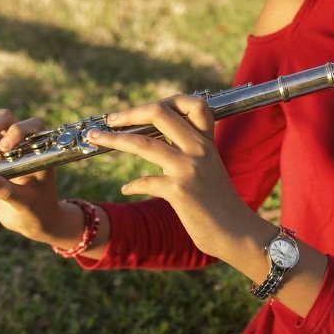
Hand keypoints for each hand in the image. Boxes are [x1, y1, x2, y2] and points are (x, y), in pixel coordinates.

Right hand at [0, 108, 72, 244]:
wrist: (29, 220)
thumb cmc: (36, 209)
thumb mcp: (24, 203)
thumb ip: (7, 191)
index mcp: (38, 147)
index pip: (30, 126)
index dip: (17, 131)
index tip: (5, 149)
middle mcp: (19, 141)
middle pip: (1, 119)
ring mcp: (0, 147)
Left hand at [87, 95, 261, 260]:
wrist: (237, 232)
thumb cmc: (220, 205)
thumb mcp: (209, 169)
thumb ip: (189, 152)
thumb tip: (157, 142)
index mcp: (207, 142)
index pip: (193, 104)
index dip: (168, 100)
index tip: (145, 110)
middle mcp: (198, 149)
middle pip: (160, 113)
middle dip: (129, 113)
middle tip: (111, 119)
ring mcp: (188, 169)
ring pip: (143, 144)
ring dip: (114, 140)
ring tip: (96, 138)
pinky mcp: (179, 191)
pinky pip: (145, 181)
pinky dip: (133, 185)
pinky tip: (126, 189)